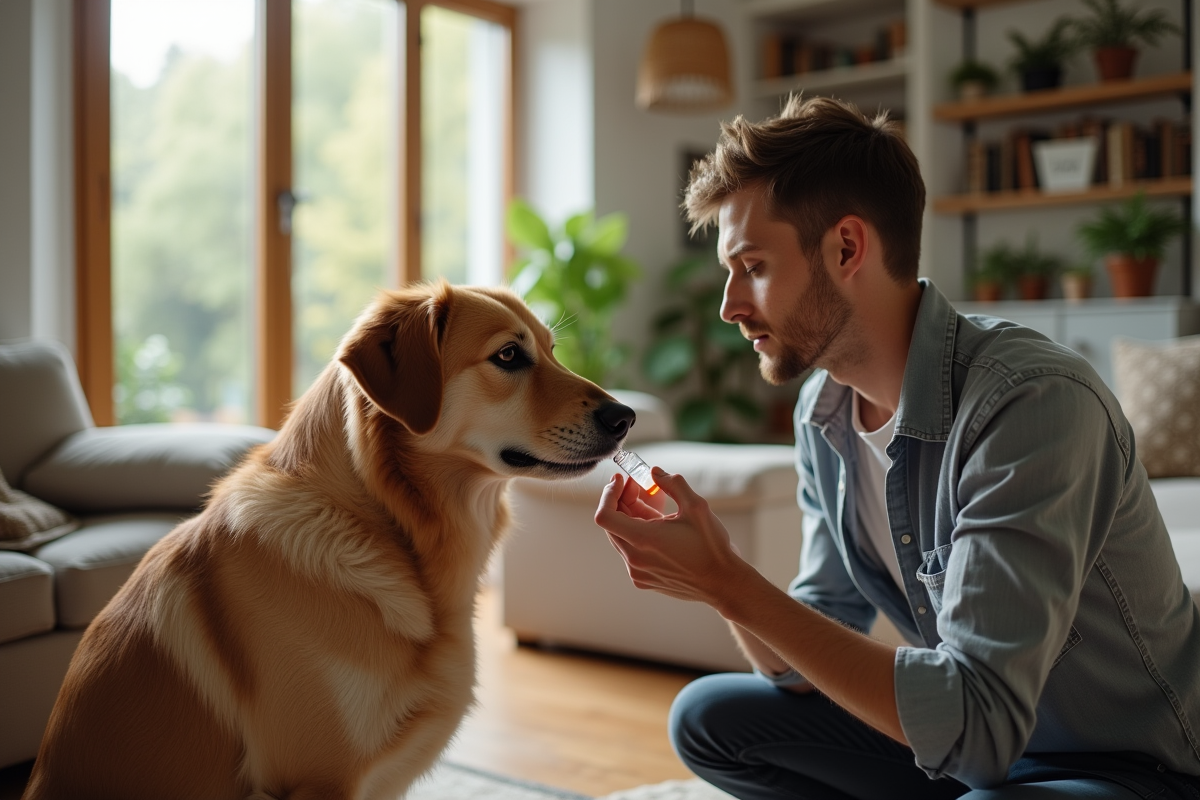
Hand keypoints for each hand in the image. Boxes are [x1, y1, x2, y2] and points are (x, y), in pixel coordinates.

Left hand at [594, 467, 749, 605]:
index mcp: (643, 540)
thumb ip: (673, 484)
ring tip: (652, 501)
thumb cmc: (711, 546)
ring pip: (621, 537)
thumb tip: (654, 472)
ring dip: (630, 516)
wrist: (722, 582)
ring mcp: (637, 572)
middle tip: (639, 484)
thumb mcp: (696, 506)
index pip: (604, 515)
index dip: (608, 494)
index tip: (621, 480)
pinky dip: (637, 533)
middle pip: (612, 524)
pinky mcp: (643, 580)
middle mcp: (634, 559)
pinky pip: (631, 551)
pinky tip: (658, 524)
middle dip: (622, 500)